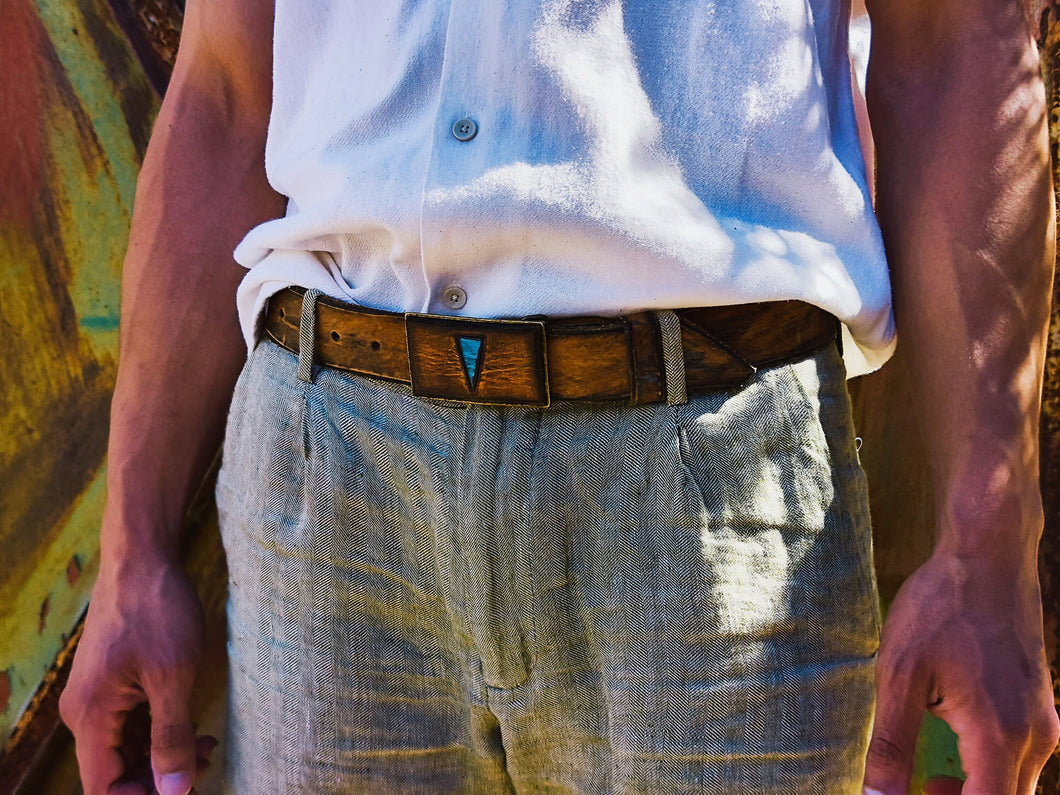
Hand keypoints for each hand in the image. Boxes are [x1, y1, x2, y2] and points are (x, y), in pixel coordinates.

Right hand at [60, 558, 207, 794]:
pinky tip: (194, 725)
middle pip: (115, 769)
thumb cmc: (157, 609)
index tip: (183, 788)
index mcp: (90, 715)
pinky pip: (131, 721)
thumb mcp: (174, 676)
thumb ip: (172, 737)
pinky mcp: (113, 680)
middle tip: (206, 763)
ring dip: (164, 753)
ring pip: (126, 746)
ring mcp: (98, 695)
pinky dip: (160, 729)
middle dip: (159, 775)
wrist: (143, 557)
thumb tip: (176, 791)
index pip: (103, 787)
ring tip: (207, 745)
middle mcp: (85, 711)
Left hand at [862, 551, 1058, 794]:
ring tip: (925, 776)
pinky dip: (987, 773)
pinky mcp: (1040, 709)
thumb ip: (891, 745)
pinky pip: (1020, 764)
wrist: (987, 557)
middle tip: (913, 788)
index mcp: (1001, 737)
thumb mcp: (899, 674)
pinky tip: (951, 749)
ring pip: (1015, 789)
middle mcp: (1036, 739)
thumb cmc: (940, 609)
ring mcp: (1044, 724)